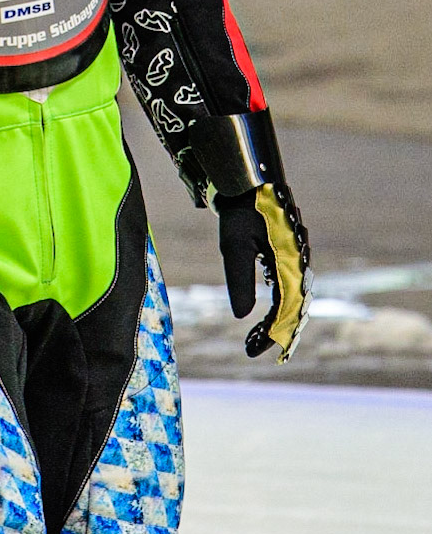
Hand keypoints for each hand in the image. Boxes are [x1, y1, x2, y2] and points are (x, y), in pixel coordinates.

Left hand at [215, 184, 311, 361]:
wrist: (248, 182)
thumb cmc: (240, 211)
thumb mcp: (234, 246)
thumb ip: (240, 280)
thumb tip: (242, 317)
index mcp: (291, 262)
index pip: (286, 309)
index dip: (270, 333)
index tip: (252, 351)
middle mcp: (300, 263)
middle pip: (294, 308)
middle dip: (275, 332)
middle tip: (253, 350)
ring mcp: (297, 258)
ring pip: (294, 299)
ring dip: (278, 321)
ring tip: (258, 339)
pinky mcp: (290, 255)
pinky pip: (290, 287)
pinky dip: (279, 306)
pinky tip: (264, 317)